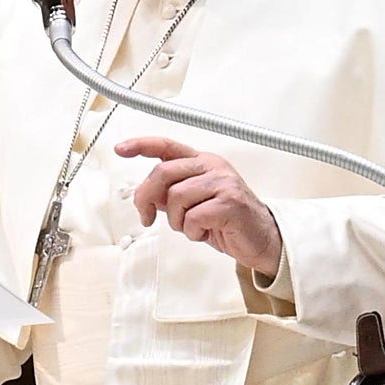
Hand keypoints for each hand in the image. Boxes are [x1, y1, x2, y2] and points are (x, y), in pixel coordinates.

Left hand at [117, 136, 281, 276]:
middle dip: (145, 197)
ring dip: (176, 221)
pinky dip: (192, 231)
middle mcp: (212, 166)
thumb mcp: (193, 204)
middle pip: (162, 173)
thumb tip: (144, 194)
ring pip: (175, 197)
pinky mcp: (230, 203)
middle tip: (144, 216)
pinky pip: (192, 217)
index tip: (120, 148)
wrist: (263, 239)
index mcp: (202, 162)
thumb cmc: (228, 221)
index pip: (167, 146)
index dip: (141, 145)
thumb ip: (170, 195)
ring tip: (192, 227)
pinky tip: (205, 232)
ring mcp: (223, 183)